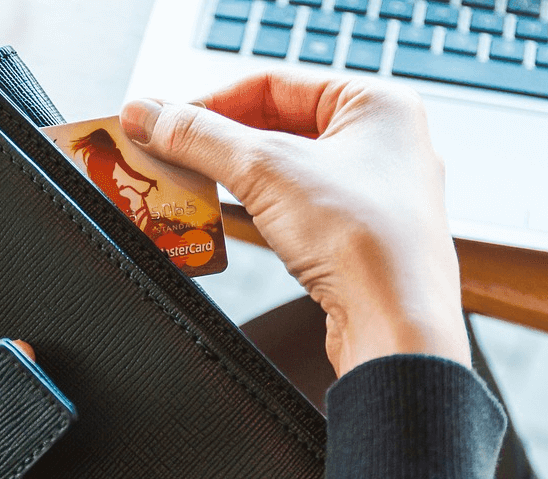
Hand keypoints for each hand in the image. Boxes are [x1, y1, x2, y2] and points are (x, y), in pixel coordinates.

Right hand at [121, 72, 468, 374]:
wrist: (397, 326)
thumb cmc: (369, 244)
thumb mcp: (265, 171)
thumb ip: (199, 137)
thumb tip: (150, 115)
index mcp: (377, 105)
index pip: (273, 83)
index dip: (210, 102)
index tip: (164, 121)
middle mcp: (383, 144)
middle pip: (278, 126)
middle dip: (218, 143)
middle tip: (169, 154)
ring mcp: (375, 194)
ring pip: (287, 170)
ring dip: (235, 178)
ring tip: (190, 185)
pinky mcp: (360, 239)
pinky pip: (298, 209)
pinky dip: (260, 210)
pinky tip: (231, 221)